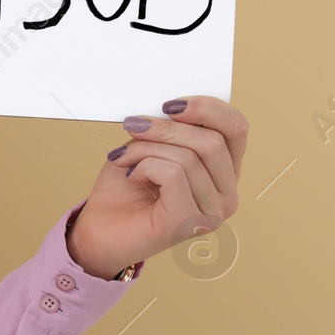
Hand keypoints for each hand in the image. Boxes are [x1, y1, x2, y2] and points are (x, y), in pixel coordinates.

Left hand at [67, 96, 248, 279]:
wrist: (98, 230)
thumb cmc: (124, 187)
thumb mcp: (148, 146)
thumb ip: (168, 128)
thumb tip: (172, 107)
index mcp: (224, 172)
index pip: (236, 128)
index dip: (208, 108)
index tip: (169, 104)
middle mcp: (227, 195)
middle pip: (212, 141)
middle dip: (166, 128)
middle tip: (132, 126)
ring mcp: (212, 213)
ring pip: (189, 157)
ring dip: (145, 149)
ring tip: (124, 159)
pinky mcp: (188, 223)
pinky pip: (174, 174)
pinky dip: (145, 166)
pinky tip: (131, 176)